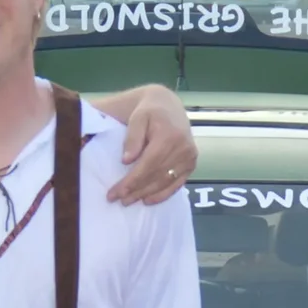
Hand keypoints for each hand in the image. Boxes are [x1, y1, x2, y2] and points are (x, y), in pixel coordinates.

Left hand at [104, 82, 196, 205]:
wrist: (169, 107)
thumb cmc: (150, 112)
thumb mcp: (137, 118)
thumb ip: (132, 138)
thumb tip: (127, 160)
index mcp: (170, 136)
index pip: (149, 164)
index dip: (132, 180)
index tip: (116, 191)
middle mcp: (183, 148)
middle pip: (156, 176)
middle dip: (136, 190)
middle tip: (119, 200)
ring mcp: (190, 158)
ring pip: (165, 182)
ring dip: (146, 194)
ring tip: (129, 201)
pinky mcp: (191, 164)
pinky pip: (177, 184)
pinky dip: (162, 194)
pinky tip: (148, 200)